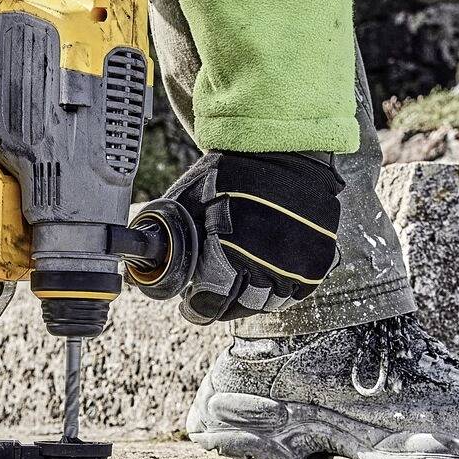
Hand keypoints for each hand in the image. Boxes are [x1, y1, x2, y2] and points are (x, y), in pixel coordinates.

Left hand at [134, 150, 341, 324]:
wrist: (280, 150)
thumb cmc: (228, 174)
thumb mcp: (186, 202)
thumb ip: (169, 240)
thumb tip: (141, 270)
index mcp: (228, 254)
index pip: (210, 305)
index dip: (197, 307)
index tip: (191, 305)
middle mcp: (264, 265)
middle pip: (240, 307)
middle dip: (222, 303)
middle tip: (215, 292)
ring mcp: (295, 265)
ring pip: (270, 302)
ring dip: (253, 297)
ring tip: (241, 280)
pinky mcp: (318, 261)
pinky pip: (297, 291)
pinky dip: (281, 287)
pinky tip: (266, 274)